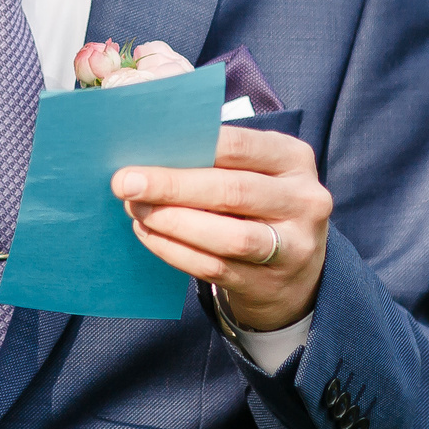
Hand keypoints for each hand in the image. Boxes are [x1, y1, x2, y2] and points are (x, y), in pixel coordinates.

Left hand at [113, 126, 331, 331]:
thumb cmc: (259, 205)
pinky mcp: (270, 282)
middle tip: (125, 184)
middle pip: (231, 190)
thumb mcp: (254, 172)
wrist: (294, 271)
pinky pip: (214, 268)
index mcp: (294, 159)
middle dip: (172, 186)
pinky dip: (175, 251)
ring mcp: (293, 246)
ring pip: (227, 236)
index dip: (188, 148)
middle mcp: (303, 200)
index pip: (239, 146)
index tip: (141, 152)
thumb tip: (149, 155)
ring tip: (136, 211)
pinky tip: (149, 235)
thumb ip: (214, 160)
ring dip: (172, 223)